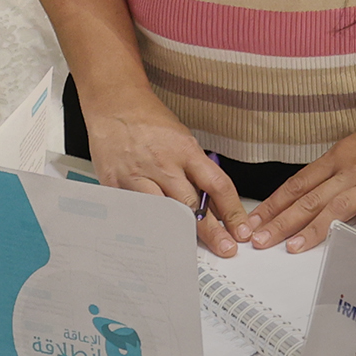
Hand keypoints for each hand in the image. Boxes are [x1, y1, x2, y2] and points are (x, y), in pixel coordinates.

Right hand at [80, 86, 246, 256]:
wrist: (114, 105)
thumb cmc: (150, 121)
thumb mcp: (182, 139)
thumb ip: (195, 169)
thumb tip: (214, 202)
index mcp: (185, 150)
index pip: (217, 185)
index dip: (233, 211)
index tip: (241, 229)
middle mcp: (163, 164)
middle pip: (192, 205)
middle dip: (212, 231)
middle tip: (226, 248)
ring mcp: (138, 176)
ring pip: (164, 213)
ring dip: (181, 235)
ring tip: (193, 251)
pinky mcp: (117, 185)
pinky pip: (136, 212)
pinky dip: (147, 227)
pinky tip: (156, 240)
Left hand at [234, 99, 355, 253]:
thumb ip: (338, 171)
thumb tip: (315, 195)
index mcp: (338, 157)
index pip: (298, 184)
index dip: (273, 205)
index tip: (253, 222)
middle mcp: (351, 169)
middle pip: (310, 199)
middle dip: (281, 222)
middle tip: (258, 240)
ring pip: (337, 207)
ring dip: (313, 229)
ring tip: (293, 247)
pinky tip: (352, 248)